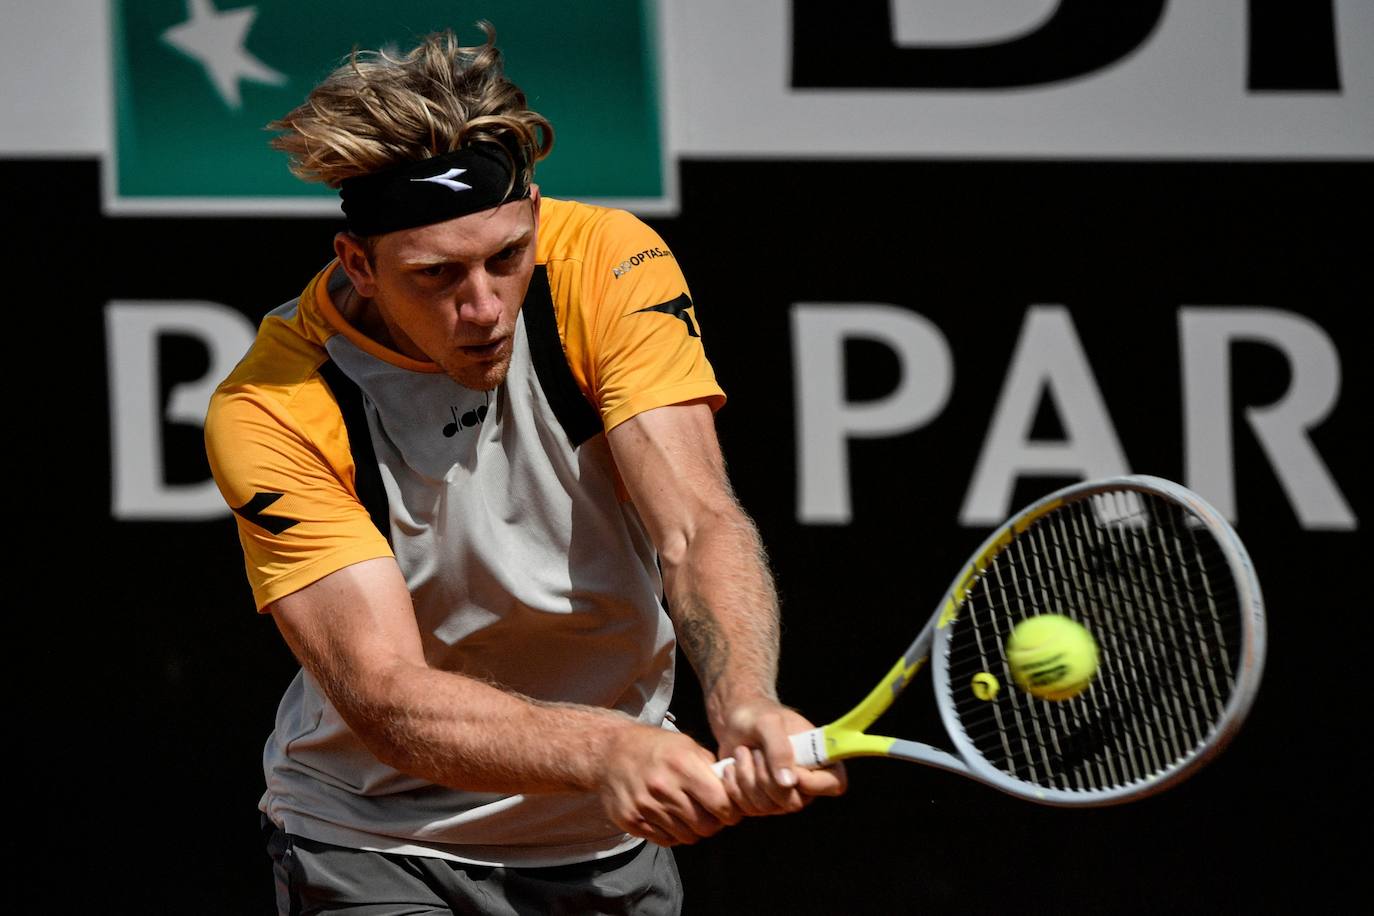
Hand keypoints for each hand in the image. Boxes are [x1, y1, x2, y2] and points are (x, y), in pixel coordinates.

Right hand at [598, 725, 742, 846]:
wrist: (609, 752)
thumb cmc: (654, 747)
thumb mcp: (686, 745)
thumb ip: (710, 768)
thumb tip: (733, 789)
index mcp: (682, 765)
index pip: (721, 804)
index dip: (730, 811)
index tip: (729, 810)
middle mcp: (663, 787)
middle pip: (705, 826)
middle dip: (713, 823)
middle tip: (710, 814)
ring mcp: (645, 806)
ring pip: (686, 837)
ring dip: (692, 829)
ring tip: (687, 813)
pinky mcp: (631, 821)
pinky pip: (665, 840)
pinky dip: (672, 833)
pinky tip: (669, 816)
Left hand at [713, 698, 847, 816]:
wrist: (734, 723)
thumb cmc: (758, 716)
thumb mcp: (768, 723)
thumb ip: (779, 749)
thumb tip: (788, 783)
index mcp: (820, 759)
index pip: (834, 784)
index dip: (811, 782)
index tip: (789, 766)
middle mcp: (805, 783)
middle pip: (793, 802)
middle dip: (766, 776)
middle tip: (756, 751)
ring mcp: (783, 796)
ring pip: (767, 806)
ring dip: (746, 777)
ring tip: (742, 752)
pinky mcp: (760, 803)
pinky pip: (748, 808)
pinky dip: (734, 785)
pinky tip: (732, 766)